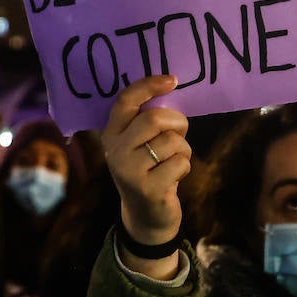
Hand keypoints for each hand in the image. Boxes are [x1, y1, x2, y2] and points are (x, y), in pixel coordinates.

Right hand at [102, 75, 189, 277]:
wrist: (144, 216)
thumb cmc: (148, 170)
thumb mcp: (137, 145)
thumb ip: (146, 121)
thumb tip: (170, 87)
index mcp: (111, 133)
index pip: (125, 100)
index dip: (149, 86)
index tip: (173, 80)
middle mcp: (115, 150)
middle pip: (154, 119)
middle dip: (177, 123)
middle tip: (179, 134)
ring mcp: (129, 170)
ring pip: (172, 141)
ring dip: (183, 149)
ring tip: (173, 162)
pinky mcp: (148, 188)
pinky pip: (180, 163)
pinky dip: (185, 167)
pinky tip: (173, 178)